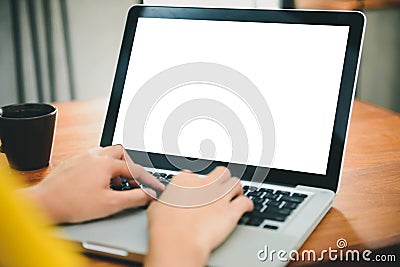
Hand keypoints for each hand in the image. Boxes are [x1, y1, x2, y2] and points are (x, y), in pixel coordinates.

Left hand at [22, 145, 163, 222]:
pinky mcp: (72, 162)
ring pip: (105, 153)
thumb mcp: (111, 204)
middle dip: (130, 165)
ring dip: (114, 165)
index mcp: (106, 163)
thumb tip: (150, 194)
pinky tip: (96, 183)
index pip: (135, 169)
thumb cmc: (74, 204)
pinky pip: (91, 158)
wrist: (44, 203)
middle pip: (120, 152)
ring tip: (114, 183)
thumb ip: (135, 198)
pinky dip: (100, 167)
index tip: (154, 187)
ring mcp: (82, 157)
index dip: (147, 180)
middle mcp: (95, 156)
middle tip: (132, 181)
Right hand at [145, 167, 252, 266]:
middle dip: (221, 181)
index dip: (198, 185)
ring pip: (236, 183)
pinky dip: (248, 205)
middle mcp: (204, 185)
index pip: (195, 175)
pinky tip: (247, 208)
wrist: (177, 242)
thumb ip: (164, 200)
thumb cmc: (164, 228)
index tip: (199, 192)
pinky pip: (245, 202)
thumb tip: (164, 202)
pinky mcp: (231, 211)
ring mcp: (219, 196)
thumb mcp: (157, 207)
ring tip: (236, 195)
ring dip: (237, 190)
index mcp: (184, 180)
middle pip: (220, 173)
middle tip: (220, 190)